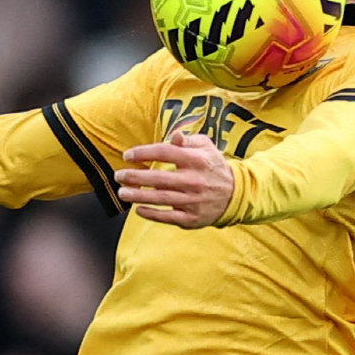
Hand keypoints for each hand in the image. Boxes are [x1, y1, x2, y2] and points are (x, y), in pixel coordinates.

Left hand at [115, 131, 234, 227]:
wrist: (236, 195)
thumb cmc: (213, 167)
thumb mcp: (206, 147)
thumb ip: (188, 141)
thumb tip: (174, 136)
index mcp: (196, 160)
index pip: (164, 152)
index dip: (143, 153)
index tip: (127, 155)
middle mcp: (194, 180)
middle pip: (159, 178)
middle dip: (134, 177)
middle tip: (118, 176)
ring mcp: (193, 201)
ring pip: (160, 199)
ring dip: (138, 196)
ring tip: (122, 193)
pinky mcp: (192, 218)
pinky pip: (168, 217)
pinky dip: (151, 214)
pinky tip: (138, 209)